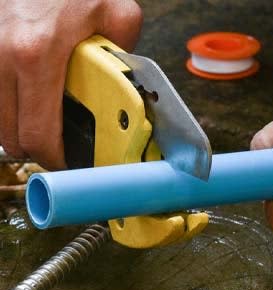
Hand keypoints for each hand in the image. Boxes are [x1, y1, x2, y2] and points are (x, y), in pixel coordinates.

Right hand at [0, 0, 141, 169]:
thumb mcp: (113, 9)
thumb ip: (125, 50)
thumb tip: (129, 81)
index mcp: (36, 55)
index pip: (38, 135)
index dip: (54, 158)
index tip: (66, 160)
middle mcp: (0, 57)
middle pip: (11, 137)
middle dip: (36, 147)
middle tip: (55, 141)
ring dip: (18, 127)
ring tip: (39, 117)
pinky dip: (5, 107)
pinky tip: (22, 97)